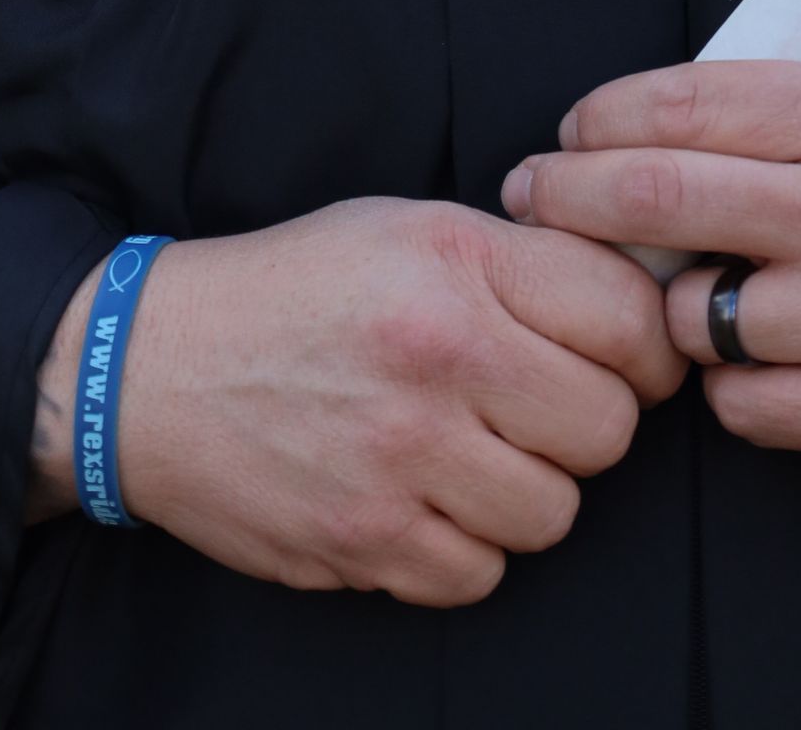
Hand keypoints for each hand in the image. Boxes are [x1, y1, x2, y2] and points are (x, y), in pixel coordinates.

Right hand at [28, 197, 684, 601]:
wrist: (154, 368)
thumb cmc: (298, 288)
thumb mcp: (409, 226)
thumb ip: (520, 258)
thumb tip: (637, 293)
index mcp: (457, 263)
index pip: (625, 316)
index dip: (646, 346)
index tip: (630, 357)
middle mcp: (438, 356)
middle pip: (607, 428)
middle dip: (588, 423)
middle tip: (543, 409)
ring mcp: (401, 456)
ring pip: (553, 512)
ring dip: (528, 490)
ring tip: (477, 453)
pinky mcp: (364, 540)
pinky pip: (479, 574)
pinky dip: (466, 548)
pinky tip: (427, 499)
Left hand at [501, 64, 800, 474]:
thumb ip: (790, 113)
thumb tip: (660, 124)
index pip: (684, 102)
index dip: (602, 115)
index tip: (571, 127)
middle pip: (655, 199)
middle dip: (568, 196)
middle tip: (532, 193)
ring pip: (691, 317)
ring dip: (674, 306)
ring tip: (700, 292)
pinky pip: (740, 405)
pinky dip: (734, 383)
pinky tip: (765, 356)